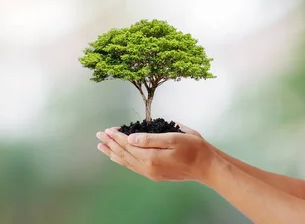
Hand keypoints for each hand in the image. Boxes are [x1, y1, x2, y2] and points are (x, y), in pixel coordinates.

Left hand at [96, 126, 215, 182]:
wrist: (206, 167)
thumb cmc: (193, 148)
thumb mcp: (173, 137)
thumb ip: (150, 139)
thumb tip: (131, 138)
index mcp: (151, 157)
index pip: (128, 145)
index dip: (117, 136)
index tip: (108, 129)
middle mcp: (148, 167)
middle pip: (124, 153)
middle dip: (110, 143)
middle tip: (98, 135)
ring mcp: (150, 173)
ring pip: (126, 162)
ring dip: (113, 153)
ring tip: (101, 146)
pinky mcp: (154, 175)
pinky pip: (132, 167)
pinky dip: (122, 161)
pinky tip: (117, 157)